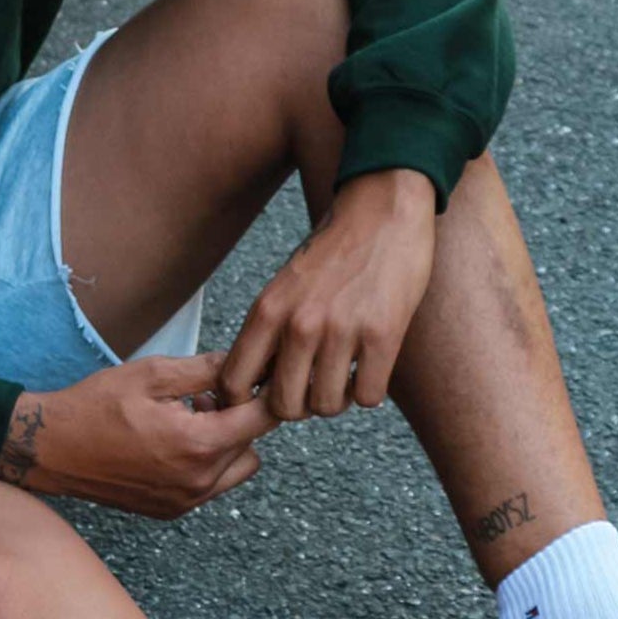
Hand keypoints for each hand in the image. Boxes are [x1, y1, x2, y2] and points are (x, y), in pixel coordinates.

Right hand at [0, 352, 281, 518]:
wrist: (51, 448)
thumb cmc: (96, 406)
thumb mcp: (152, 374)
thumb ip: (205, 369)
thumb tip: (243, 362)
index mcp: (198, 444)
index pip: (261, 419)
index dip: (263, 392)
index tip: (258, 375)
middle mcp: (199, 480)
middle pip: (253, 445)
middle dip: (240, 417)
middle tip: (206, 395)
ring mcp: (185, 500)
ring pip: (236, 469)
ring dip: (225, 443)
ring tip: (189, 417)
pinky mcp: (171, 510)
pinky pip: (210, 485)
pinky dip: (205, 462)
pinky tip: (172, 440)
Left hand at [218, 169, 436, 419]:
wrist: (380, 211)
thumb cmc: (332, 253)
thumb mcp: (284, 287)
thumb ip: (269, 332)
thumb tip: (256, 385)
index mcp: (267, 310)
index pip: (235, 382)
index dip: (247, 402)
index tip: (265, 398)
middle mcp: (298, 324)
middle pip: (283, 406)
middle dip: (299, 405)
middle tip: (313, 386)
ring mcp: (340, 331)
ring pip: (326, 407)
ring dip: (337, 398)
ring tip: (344, 372)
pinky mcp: (383, 335)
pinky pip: (367, 397)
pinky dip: (369, 390)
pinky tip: (370, 365)